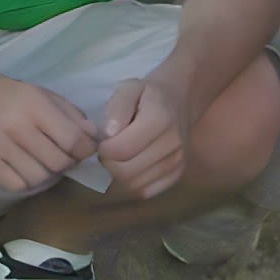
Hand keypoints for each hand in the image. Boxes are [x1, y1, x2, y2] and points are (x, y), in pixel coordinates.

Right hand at [0, 65, 96, 195]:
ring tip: (44, 160)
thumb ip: (73, 115)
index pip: (72, 139)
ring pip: (40, 177)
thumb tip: (95, 139)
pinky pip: (19, 185)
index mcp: (34, 105)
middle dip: (68, 161)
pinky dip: (28, 180)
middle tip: (64, 154)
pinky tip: (27, 167)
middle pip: (58, 161)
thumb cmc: (16, 96)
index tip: (85, 148)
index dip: (86, 149)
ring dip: (48, 172)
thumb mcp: (46, 96)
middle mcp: (16, 126)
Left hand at [96, 75, 186, 200]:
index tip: (101, 141)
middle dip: (109, 164)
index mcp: (160, 118)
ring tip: (118, 158)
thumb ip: (117, 107)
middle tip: (106, 152)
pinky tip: (130, 167)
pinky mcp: (177, 174)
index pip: (123, 149)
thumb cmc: (148, 93)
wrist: (179, 100)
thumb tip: (109, 134)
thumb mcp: (129, 88)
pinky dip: (133, 184)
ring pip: (136, 185)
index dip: (104, 149)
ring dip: (119, 176)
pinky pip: (147, 191)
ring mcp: (178, 162)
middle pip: (128, 171)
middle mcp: (172, 143)